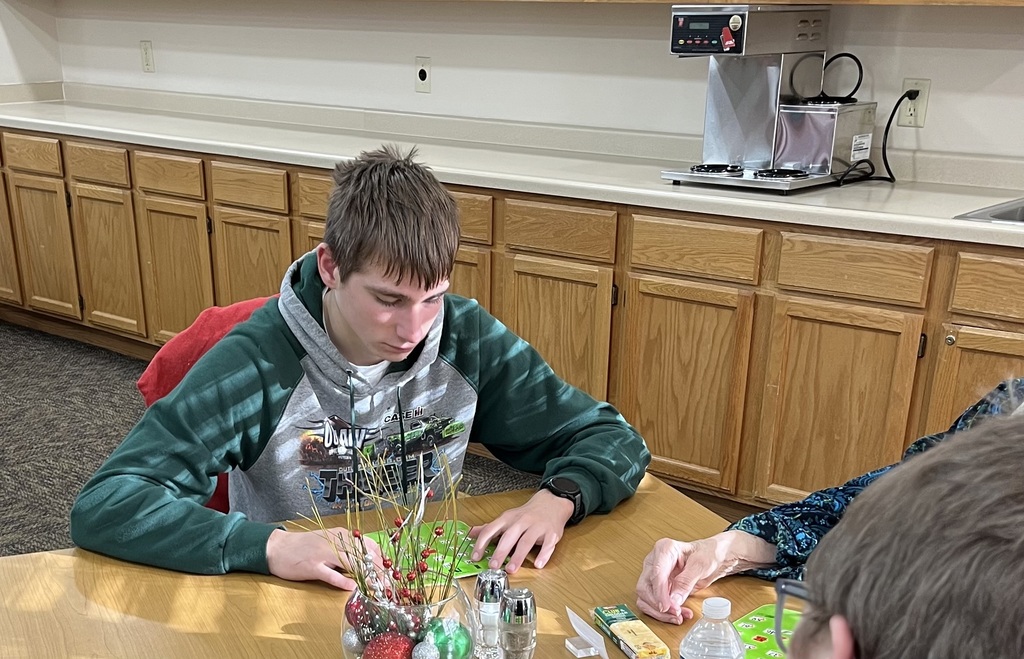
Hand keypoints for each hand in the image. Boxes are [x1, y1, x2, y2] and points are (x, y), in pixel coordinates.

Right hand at [266, 528, 380, 589]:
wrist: (277, 547)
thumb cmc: (305, 546)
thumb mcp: (329, 542)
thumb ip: (347, 549)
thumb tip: (369, 560)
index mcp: (341, 535)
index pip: (369, 546)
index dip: (382, 560)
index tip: (392, 572)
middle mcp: (335, 541)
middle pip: (363, 556)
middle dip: (379, 571)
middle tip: (389, 585)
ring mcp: (323, 553)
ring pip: (351, 564)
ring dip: (366, 577)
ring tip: (378, 588)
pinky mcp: (312, 566)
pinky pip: (330, 574)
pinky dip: (342, 581)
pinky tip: (352, 588)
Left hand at [468, 489, 573, 572]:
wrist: (551, 503)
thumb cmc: (526, 514)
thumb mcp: (507, 518)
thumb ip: (490, 528)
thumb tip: (470, 533)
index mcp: (508, 518)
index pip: (491, 530)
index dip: (481, 543)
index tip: (475, 557)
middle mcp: (522, 521)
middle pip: (509, 536)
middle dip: (500, 551)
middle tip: (493, 566)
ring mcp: (537, 527)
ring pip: (527, 541)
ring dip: (518, 556)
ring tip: (511, 569)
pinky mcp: (551, 534)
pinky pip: (548, 545)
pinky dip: (544, 555)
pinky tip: (538, 564)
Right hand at [635, 531, 775, 623]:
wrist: (712, 557)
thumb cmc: (707, 554)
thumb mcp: (701, 565)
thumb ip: (686, 581)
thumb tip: (673, 599)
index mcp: (664, 549)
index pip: (655, 574)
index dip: (659, 593)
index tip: (666, 607)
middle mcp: (654, 561)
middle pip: (645, 587)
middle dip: (659, 605)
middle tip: (676, 614)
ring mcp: (653, 574)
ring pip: (645, 598)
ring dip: (659, 612)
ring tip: (678, 617)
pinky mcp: (656, 586)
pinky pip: (652, 603)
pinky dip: (662, 613)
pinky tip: (677, 615)